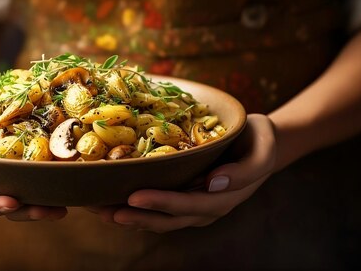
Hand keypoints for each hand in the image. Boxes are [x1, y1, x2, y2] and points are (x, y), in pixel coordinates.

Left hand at [87, 114, 275, 232]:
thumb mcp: (262, 151)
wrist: (261, 143)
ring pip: (158, 219)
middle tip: (104, 211)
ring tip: (99, 210)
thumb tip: (213, 183)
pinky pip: (158, 209)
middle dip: (135, 216)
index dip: (161, 203)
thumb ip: (243, 171)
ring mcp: (194, 206)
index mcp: (223, 198)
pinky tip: (112, 200)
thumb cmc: (260, 142)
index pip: (188, 205)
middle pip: (167, 219)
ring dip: (129, 217)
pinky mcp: (184, 197)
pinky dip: (135, 208)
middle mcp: (205, 208)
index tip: (134, 197)